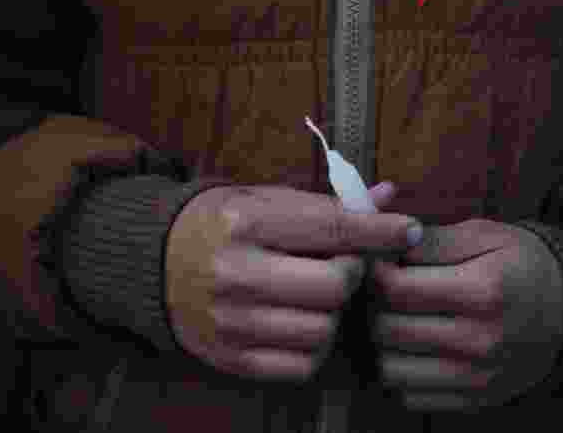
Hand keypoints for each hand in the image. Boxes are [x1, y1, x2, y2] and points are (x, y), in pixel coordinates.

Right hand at [166, 183, 418, 381]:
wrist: (154, 262)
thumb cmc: (224, 224)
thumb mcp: (268, 199)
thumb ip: (328, 204)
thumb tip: (389, 198)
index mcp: (247, 223)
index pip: (332, 228)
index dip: (379, 230)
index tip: (408, 229)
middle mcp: (236, 274)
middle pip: (334, 286)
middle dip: (351, 274)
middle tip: (343, 264)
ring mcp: (231, 322)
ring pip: (323, 330)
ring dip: (334, 313)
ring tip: (316, 294)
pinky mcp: (230, 358)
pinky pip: (302, 365)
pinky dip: (314, 346)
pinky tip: (301, 321)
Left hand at [369, 218, 562, 410]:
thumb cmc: (522, 264)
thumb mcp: (485, 235)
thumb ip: (433, 241)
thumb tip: (386, 245)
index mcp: (480, 291)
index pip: (396, 289)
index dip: (376, 273)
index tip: (381, 265)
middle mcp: (477, 340)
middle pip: (388, 329)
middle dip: (376, 306)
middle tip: (388, 291)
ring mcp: (476, 376)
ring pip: (392, 368)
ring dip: (387, 343)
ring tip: (402, 319)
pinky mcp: (474, 399)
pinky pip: (412, 395)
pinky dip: (406, 372)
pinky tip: (420, 347)